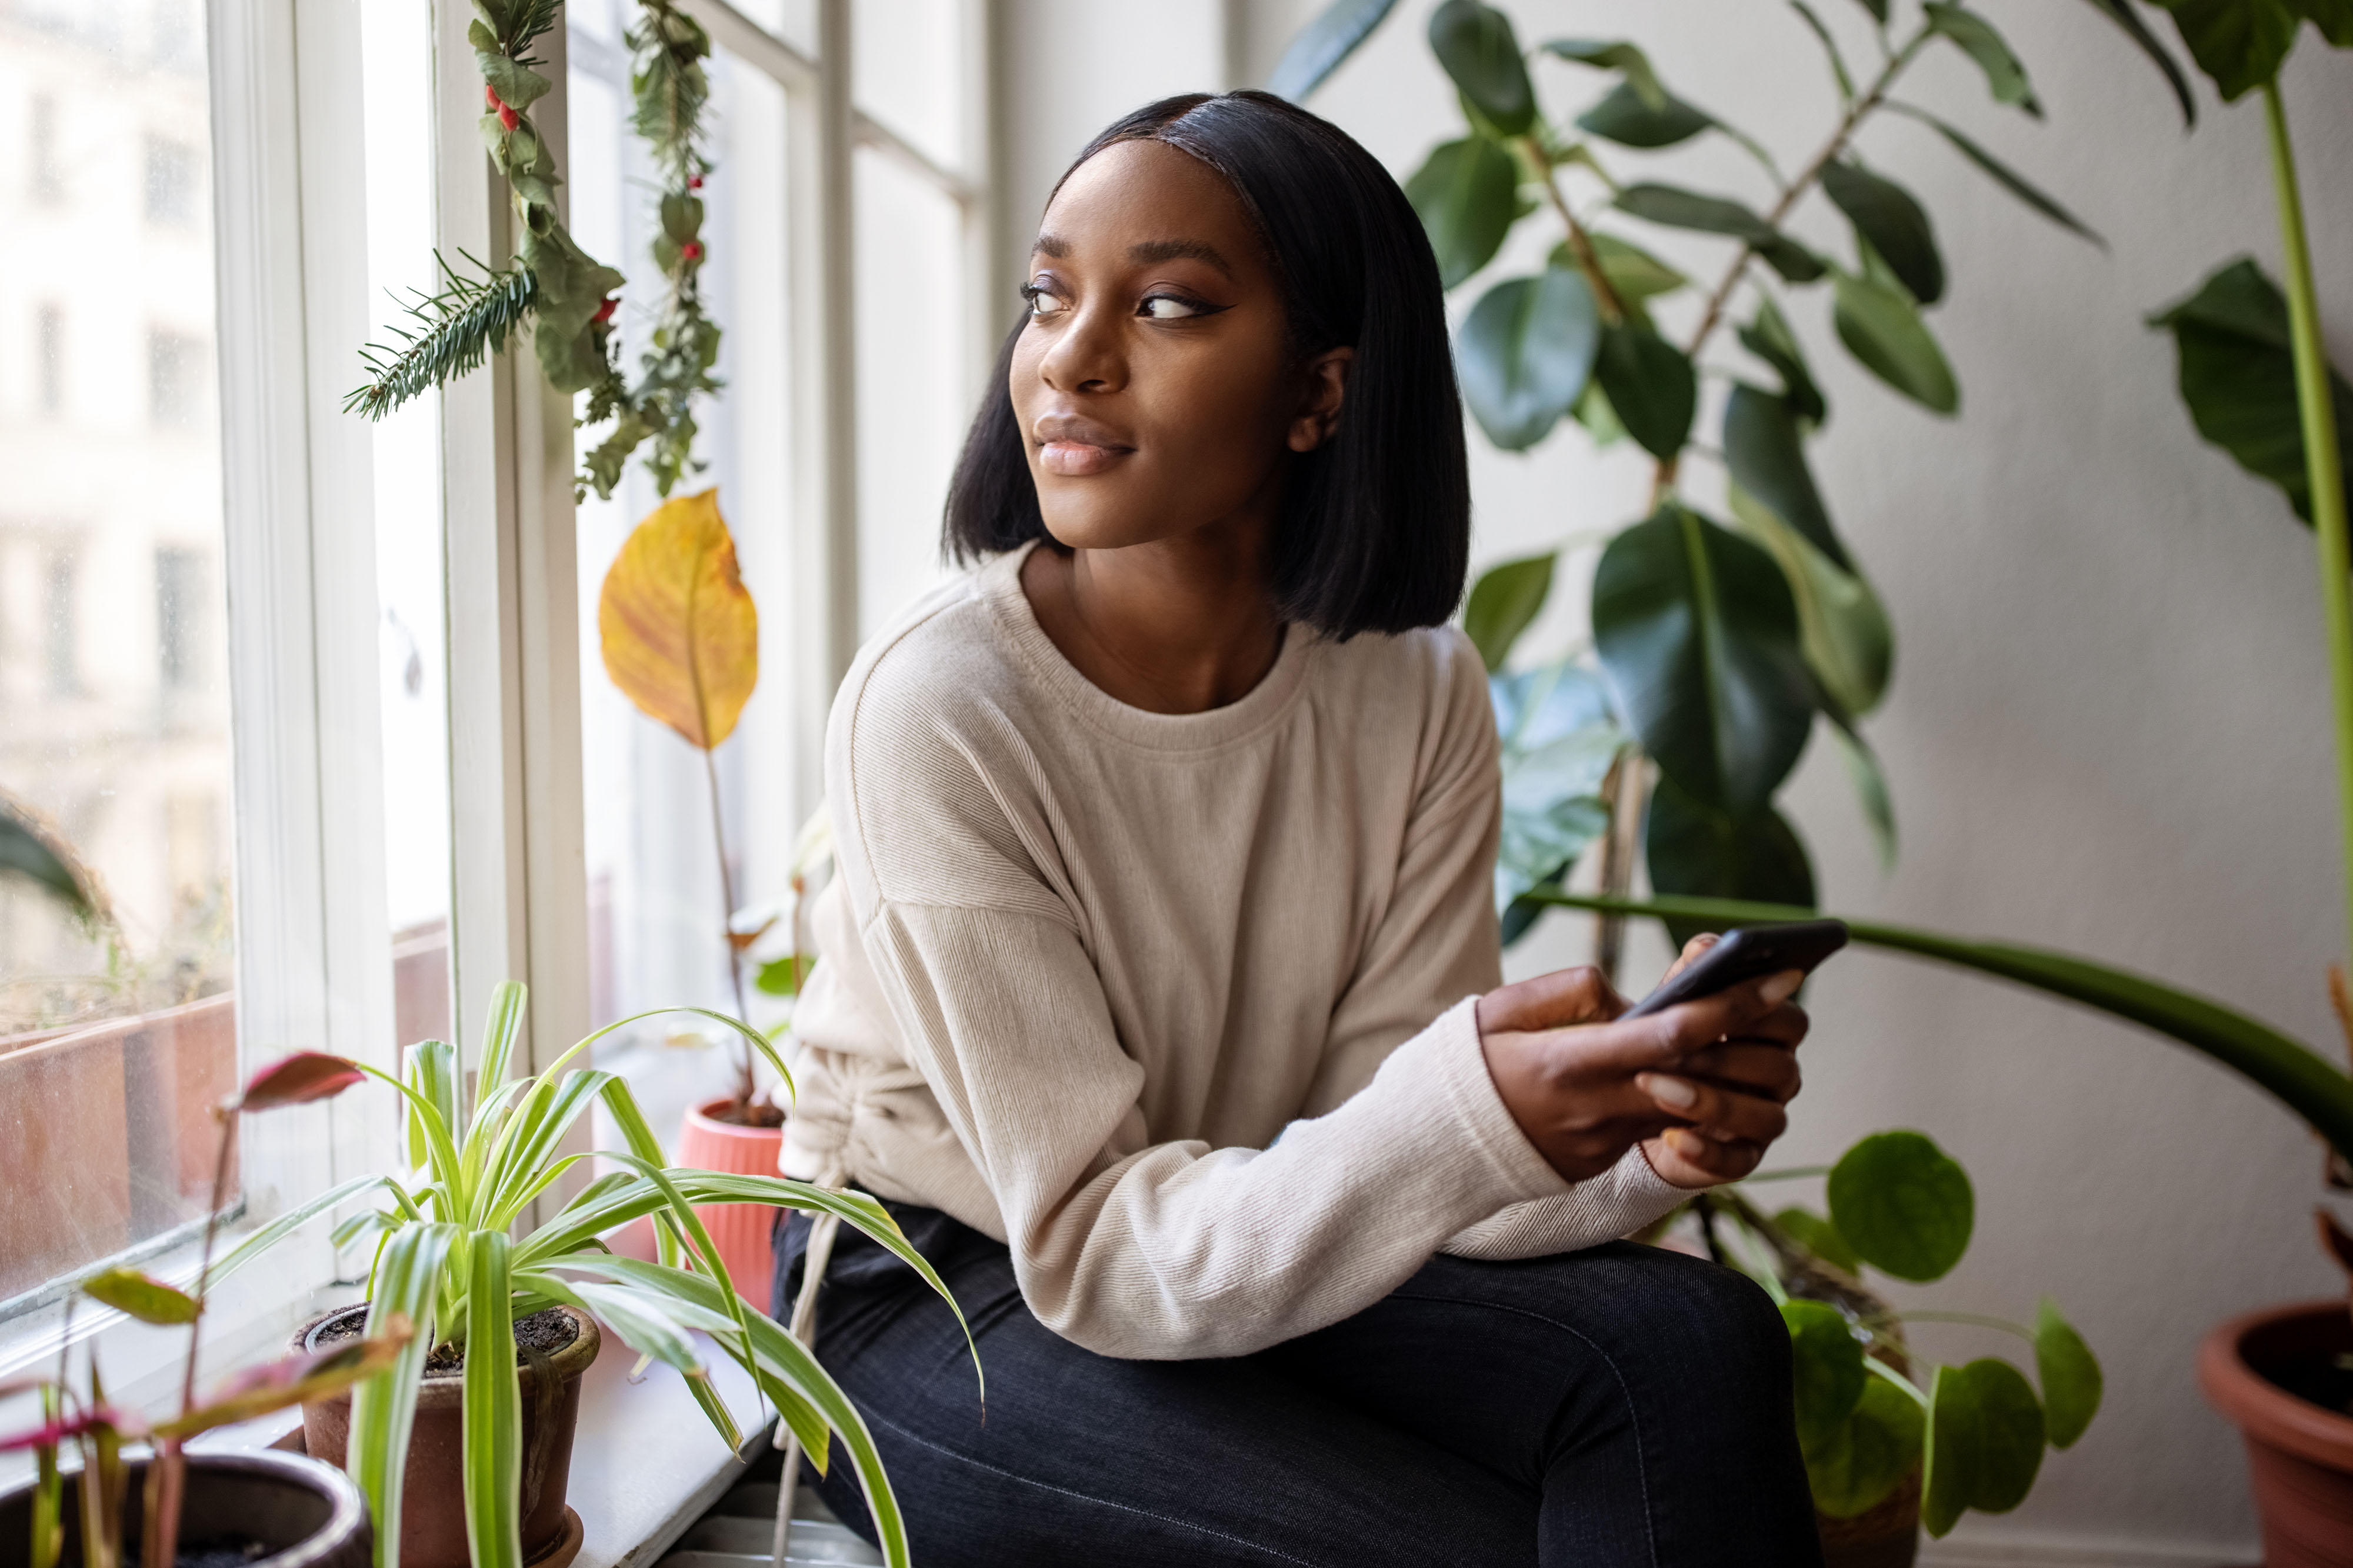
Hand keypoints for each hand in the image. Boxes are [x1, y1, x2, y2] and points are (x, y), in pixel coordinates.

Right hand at [1476, 936, 1807, 1186]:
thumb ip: (1567, 992)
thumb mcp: (1500, 1011)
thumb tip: (1624, 996)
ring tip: (1745, 1032)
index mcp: (1571, 1063)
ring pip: (1692, 1108)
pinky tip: (1692, 1067)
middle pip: (1701, 1075)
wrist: (1430, 1147)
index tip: (1777, 977)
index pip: (1672, 1035)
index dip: (1733, 1007)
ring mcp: (1604, 1141)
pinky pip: (1657, 1126)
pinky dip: (1683, 1096)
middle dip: (1754, 1037)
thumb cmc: (1462, 1068)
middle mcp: (1597, 1108)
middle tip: (1788, 995)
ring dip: (1729, 1072)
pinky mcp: (1602, 1159)